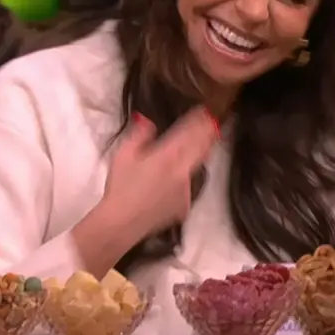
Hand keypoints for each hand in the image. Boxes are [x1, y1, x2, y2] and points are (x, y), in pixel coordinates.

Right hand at [94, 107, 218, 241]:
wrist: (122, 223)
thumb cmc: (120, 187)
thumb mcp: (123, 155)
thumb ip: (139, 135)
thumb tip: (147, 120)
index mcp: (168, 156)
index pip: (189, 133)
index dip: (199, 121)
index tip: (206, 112)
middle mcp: (183, 171)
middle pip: (201, 147)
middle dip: (208, 133)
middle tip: (213, 122)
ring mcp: (188, 190)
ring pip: (197, 167)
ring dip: (199, 155)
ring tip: (204, 143)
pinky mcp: (185, 205)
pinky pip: (188, 188)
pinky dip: (185, 181)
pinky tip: (176, 180)